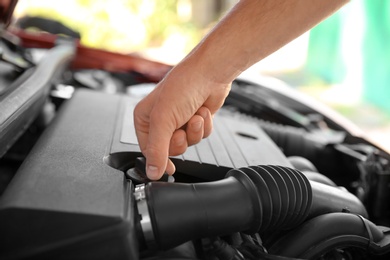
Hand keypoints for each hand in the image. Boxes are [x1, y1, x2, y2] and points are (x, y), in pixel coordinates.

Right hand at [134, 61, 230, 179]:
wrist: (210, 73)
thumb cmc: (183, 86)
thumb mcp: (164, 120)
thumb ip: (157, 150)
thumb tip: (152, 172)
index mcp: (144, 118)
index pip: (147, 150)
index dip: (159, 160)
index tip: (169, 168)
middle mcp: (160, 120)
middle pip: (169, 149)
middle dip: (180, 140)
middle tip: (181, 129)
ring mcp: (179, 120)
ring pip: (187, 143)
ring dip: (194, 131)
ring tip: (194, 115)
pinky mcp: (195, 120)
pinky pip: (200, 135)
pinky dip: (204, 126)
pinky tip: (202, 112)